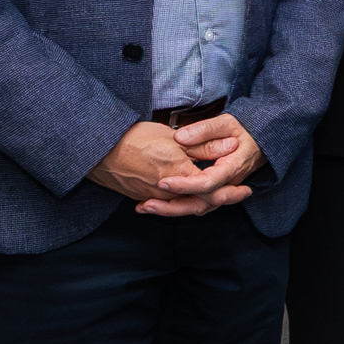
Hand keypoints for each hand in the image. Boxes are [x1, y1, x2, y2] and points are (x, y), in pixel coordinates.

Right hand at [89, 117, 258, 217]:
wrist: (98, 149)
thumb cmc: (134, 138)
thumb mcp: (173, 138)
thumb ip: (203, 147)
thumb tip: (230, 149)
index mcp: (179, 175)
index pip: (212, 191)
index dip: (231, 192)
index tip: (245, 189)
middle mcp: (167, 192)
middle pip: (200, 204)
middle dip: (222, 200)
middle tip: (239, 194)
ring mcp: (152, 197)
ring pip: (183, 205)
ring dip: (202, 201)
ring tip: (218, 195)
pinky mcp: (140, 197)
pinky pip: (166, 204)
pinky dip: (181, 202)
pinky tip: (187, 197)